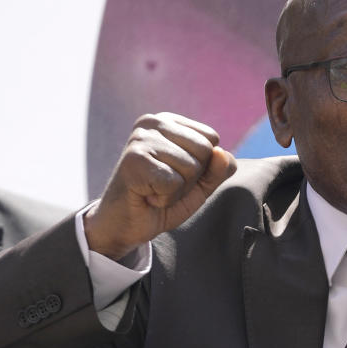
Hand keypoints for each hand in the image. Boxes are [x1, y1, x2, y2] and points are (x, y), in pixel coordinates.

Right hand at [84, 113, 236, 259]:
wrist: (124, 226)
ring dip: (177, 190)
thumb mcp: (200, 185)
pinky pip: (173, 183)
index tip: (175, 174)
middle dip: (191, 178)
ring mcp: (141, 139)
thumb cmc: (162, 200)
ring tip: (154, 190)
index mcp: (169, 121)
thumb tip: (222, 153)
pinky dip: (165, 198)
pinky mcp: (133, 160)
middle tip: (163, 185)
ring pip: (191, 167)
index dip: (202, 166)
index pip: (211, 138)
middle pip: (205, 150)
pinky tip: (146, 196)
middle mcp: (153, 122)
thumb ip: (219, 169)